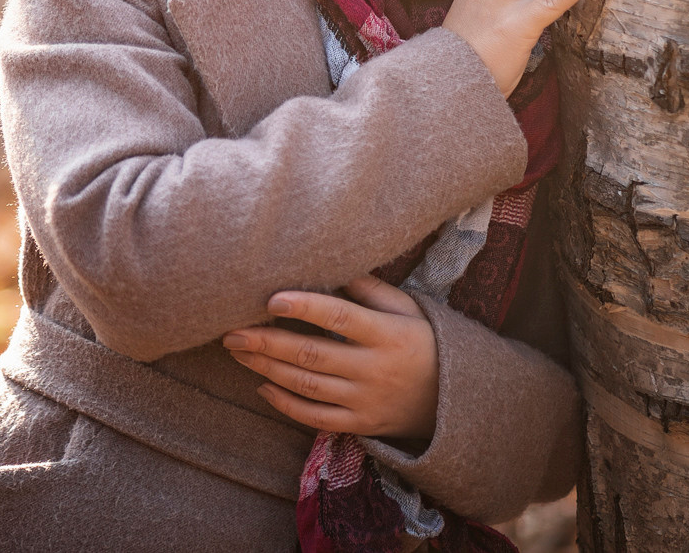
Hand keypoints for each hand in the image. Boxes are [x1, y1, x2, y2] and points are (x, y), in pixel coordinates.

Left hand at [221, 274, 438, 441]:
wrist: (457, 403)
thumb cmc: (424, 342)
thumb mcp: (409, 309)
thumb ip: (370, 288)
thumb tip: (330, 263)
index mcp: (388, 335)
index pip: (341, 318)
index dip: (305, 307)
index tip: (271, 299)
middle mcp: (375, 369)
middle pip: (312, 355)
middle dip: (267, 342)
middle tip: (231, 331)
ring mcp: (367, 401)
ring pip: (307, 386)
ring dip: (267, 368)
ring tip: (237, 351)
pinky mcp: (362, 425)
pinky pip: (317, 418)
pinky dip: (286, 404)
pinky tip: (263, 385)